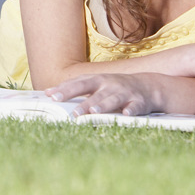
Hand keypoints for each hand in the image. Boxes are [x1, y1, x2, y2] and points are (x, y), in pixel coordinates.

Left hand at [47, 73, 163, 116]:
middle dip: (83, 102)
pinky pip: (135, 106)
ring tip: (94, 112)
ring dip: (103, 105)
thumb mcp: (94, 83)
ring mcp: (124, 92)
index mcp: (96, 80)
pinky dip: (131, 110)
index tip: (51, 96)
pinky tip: (126, 114)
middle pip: (94, 92)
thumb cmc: (112, 87)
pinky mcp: (139, 101)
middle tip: (73, 113)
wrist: (147, 86)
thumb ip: (72, 88)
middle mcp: (109, 84)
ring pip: (113, 99)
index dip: (64, 89)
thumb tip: (47, 93)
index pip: (77, 84)